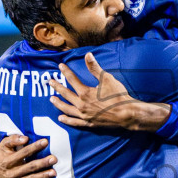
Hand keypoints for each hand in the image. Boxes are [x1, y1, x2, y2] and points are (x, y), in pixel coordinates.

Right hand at [0, 134, 54, 177]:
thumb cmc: (0, 154)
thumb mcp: (3, 144)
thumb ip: (13, 139)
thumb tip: (25, 138)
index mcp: (7, 161)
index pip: (23, 153)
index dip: (34, 147)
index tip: (45, 142)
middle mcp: (10, 172)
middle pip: (28, 167)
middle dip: (42, 163)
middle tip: (53, 159)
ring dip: (42, 176)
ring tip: (53, 173)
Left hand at [48, 51, 169, 131]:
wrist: (127, 114)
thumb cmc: (118, 96)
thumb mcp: (107, 79)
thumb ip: (95, 68)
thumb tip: (88, 55)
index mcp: (85, 93)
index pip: (72, 79)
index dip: (66, 71)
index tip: (60, 66)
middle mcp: (81, 105)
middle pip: (65, 94)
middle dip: (57, 87)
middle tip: (50, 82)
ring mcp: (84, 115)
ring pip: (67, 109)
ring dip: (58, 103)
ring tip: (51, 99)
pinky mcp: (89, 123)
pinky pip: (75, 122)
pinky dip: (67, 120)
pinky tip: (61, 118)